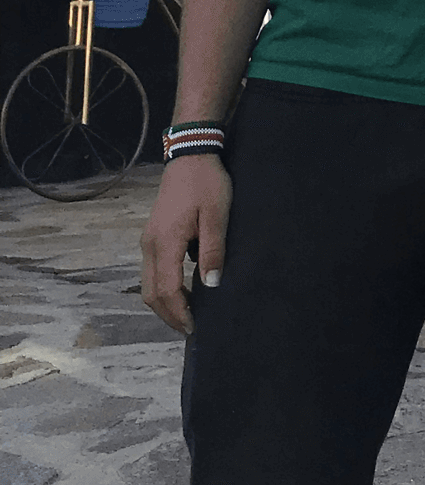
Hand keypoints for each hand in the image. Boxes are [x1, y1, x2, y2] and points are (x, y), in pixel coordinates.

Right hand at [141, 156, 232, 336]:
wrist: (190, 156)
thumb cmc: (206, 183)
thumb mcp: (217, 215)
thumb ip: (213, 250)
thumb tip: (211, 284)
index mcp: (165, 243)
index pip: (167, 289)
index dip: (179, 312)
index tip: (194, 328)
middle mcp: (150, 245)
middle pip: (151, 292)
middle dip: (168, 314)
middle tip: (190, 328)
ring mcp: (148, 240)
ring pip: (148, 283)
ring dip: (164, 303)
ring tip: (186, 314)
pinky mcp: (152, 236)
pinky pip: (151, 271)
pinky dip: (162, 288)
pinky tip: (181, 291)